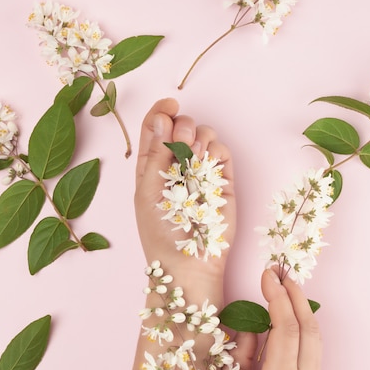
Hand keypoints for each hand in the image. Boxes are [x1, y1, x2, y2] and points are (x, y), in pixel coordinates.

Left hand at [134, 98, 235, 277]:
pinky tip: (207, 163)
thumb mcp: (148, 191)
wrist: (189, 263)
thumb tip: (163, 118)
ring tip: (193, 157)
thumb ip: (155, 155)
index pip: (155, 127)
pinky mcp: (222, 179)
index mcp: (151, 165)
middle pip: (180, 125)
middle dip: (181, 125)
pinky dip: (215, 149)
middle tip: (182, 142)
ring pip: (203, 133)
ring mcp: (200, 170)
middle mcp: (176, 164)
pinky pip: (222, 150)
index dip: (161, 111)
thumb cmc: (161, 233)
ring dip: (198, 136)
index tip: (169, 105)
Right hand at [221, 268, 321, 369]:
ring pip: (316, 337)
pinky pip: (314, 348)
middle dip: (296, 295)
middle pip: (309, 327)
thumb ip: (240, 354)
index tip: (267, 276)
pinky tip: (291, 315)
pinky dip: (304, 325)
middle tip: (280, 274)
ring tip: (287, 287)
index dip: (277, 297)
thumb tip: (250, 322)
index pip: (284, 329)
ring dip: (303, 308)